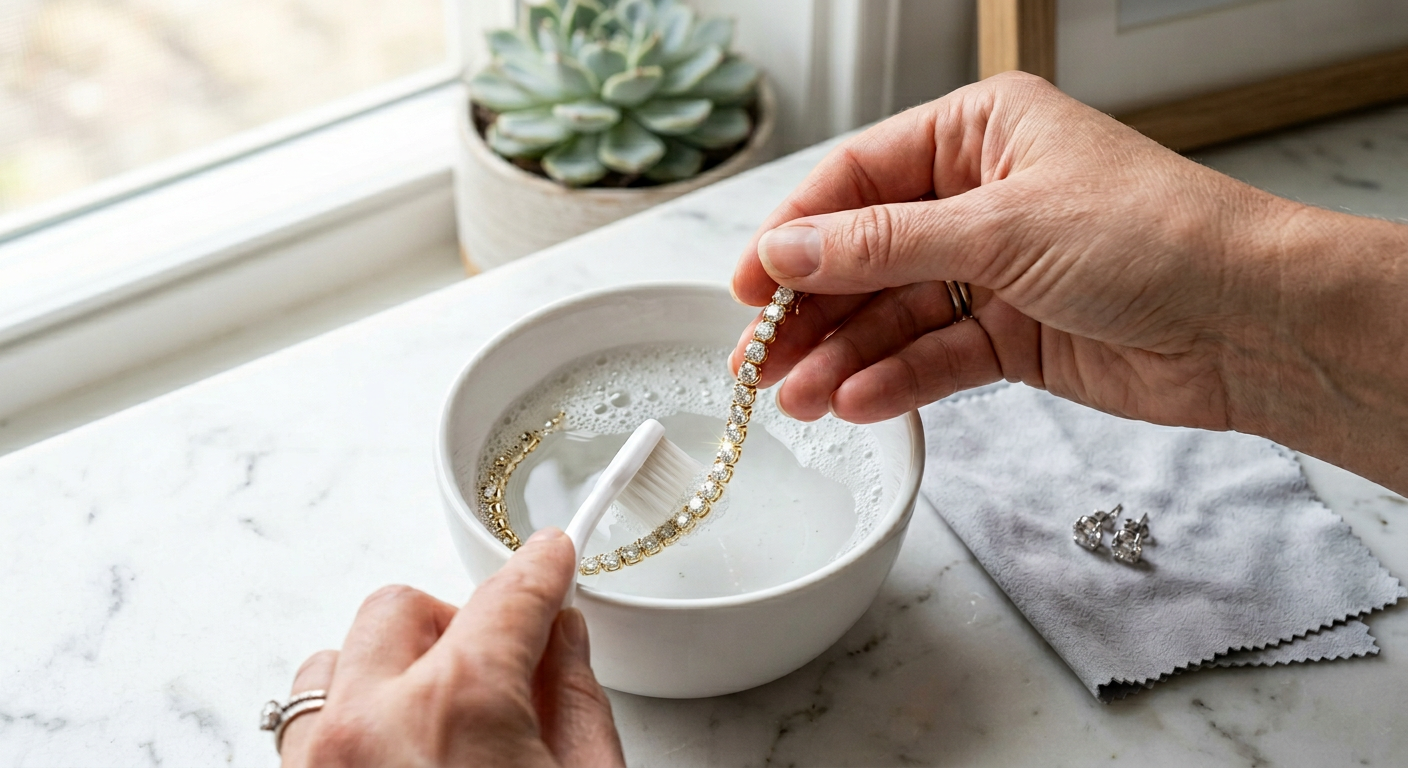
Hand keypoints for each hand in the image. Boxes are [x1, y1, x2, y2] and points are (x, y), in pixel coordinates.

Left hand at [278, 528, 624, 767]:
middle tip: (501, 673)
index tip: (552, 558)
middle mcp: (369, 724)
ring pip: (337, 658)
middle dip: (457, 627)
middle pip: (404, 607)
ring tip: (436, 722)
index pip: (508, 597)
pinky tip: (395, 751)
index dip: (541, 569)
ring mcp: (319, 762)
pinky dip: (347, 718)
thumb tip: (559, 639)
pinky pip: (303, 719)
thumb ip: (574, 697)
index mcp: (458, 707)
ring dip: (388, 672)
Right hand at [730, 73, 1407, 491]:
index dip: (795, 232)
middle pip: (867, 253)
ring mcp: (996, 270)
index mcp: (979, 134)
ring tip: (796, 398)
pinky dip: (898, 380)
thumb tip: (786, 249)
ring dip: (845, 356)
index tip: (748, 284)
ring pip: (896, 313)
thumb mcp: (1000, 227)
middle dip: (812, 308)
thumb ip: (882, 245)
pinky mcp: (1014, 335)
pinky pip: (936, 355)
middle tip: (756, 359)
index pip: (858, 179)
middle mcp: (982, 197)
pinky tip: (858, 402)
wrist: (1253, 324)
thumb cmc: (1156, 236)